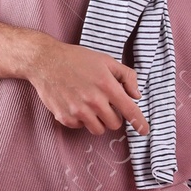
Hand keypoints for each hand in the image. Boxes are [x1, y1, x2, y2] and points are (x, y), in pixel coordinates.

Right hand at [26, 37, 149, 135]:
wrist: (45, 61)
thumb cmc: (77, 59)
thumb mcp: (106, 60)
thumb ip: (126, 76)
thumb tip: (136, 95)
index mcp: (107, 85)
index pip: (129, 110)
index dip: (139, 123)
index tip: (144, 131)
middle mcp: (93, 100)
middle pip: (114, 124)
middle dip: (113, 117)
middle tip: (105, 105)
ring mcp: (78, 111)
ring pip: (98, 129)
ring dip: (98, 120)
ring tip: (90, 105)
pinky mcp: (64, 117)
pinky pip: (81, 127)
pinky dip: (81, 120)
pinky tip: (75, 104)